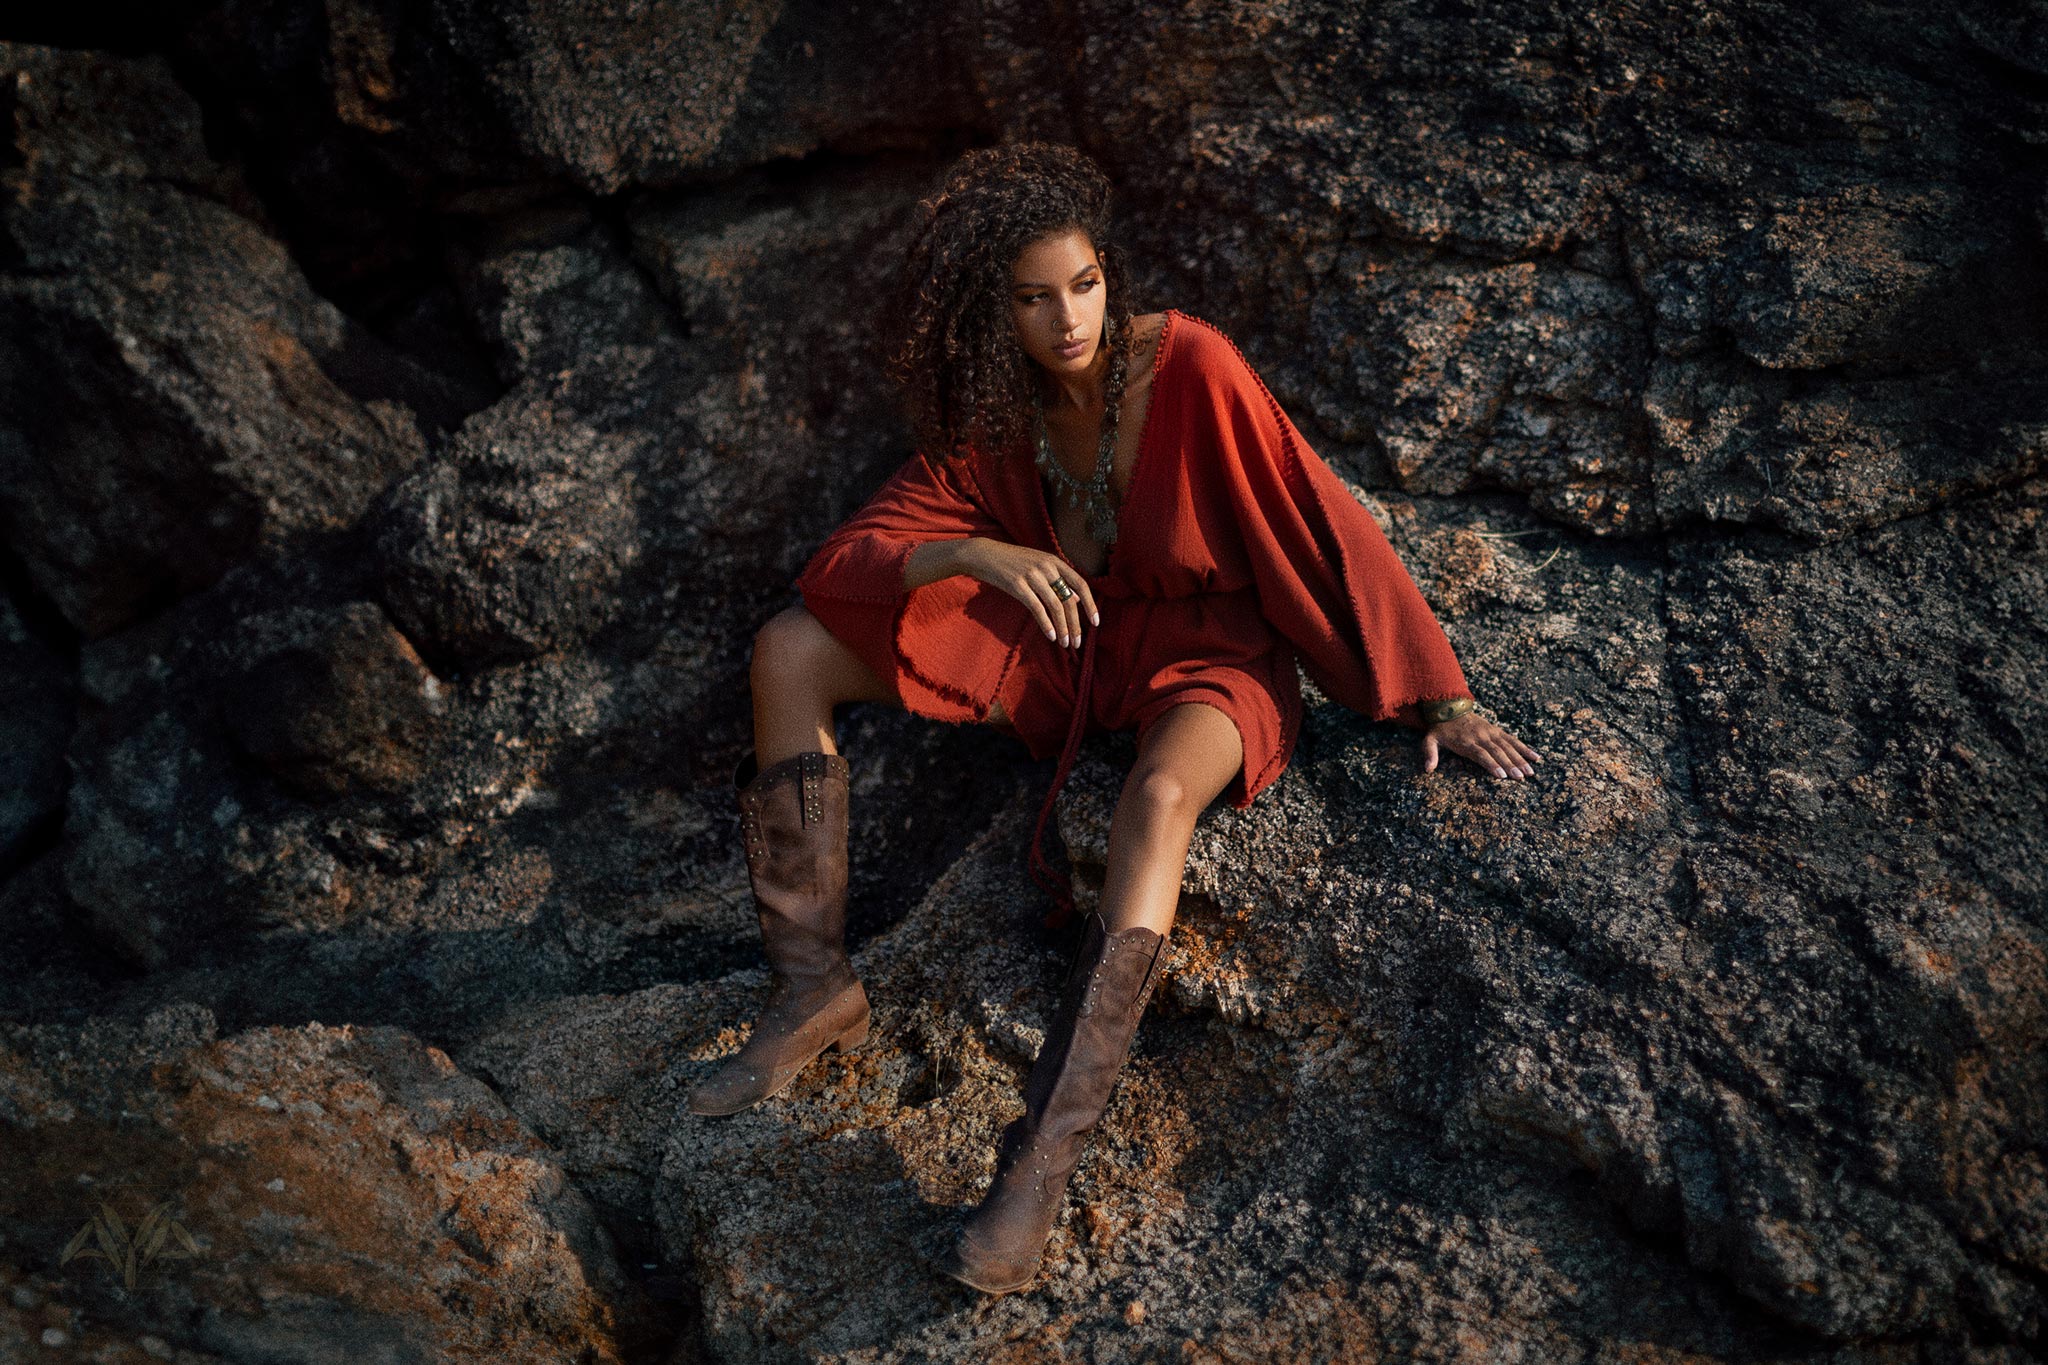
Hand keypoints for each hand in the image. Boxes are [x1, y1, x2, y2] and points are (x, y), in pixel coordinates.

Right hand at [953, 538, 1099, 648]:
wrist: (984, 554)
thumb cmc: (1013, 562)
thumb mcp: (1039, 565)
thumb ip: (1059, 579)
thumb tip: (1078, 598)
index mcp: (1054, 561)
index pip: (1081, 583)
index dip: (1090, 604)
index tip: (1096, 622)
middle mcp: (1046, 567)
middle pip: (1069, 599)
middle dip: (1076, 624)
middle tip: (1078, 642)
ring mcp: (1032, 575)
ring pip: (1055, 606)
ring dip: (1062, 628)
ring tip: (1065, 643)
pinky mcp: (1017, 585)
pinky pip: (1037, 608)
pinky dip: (1046, 624)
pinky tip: (1051, 636)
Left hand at [1422, 710, 1540, 780]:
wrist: (1450, 708)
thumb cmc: (1440, 729)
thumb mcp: (1430, 740)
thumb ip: (1429, 753)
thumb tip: (1427, 769)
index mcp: (1466, 742)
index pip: (1481, 754)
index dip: (1491, 764)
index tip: (1501, 775)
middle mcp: (1481, 737)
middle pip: (1497, 752)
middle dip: (1510, 765)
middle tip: (1521, 777)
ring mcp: (1490, 733)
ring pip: (1508, 746)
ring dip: (1520, 759)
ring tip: (1530, 772)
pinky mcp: (1496, 730)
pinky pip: (1512, 739)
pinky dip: (1524, 748)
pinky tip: (1535, 757)